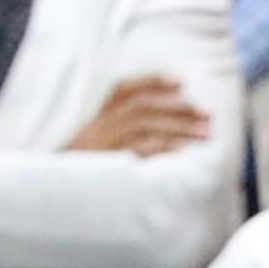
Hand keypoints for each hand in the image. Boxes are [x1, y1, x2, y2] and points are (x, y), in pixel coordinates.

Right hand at [64, 75, 209, 157]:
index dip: (153, 80)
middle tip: (209, 112)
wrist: (59, 188)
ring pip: (149, 127)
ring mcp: (107, 141)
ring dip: (181, 128)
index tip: (182, 79)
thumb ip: (118, 124)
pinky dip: (169, 148)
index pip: (125, 88)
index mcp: (97, 112)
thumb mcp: (94, 138)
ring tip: (207, 132)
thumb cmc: (82, 163)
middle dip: (180, 107)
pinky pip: (146, 150)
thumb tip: (160, 122)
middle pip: (145, 106)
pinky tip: (189, 152)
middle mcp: (102, 122)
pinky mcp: (113, 161)